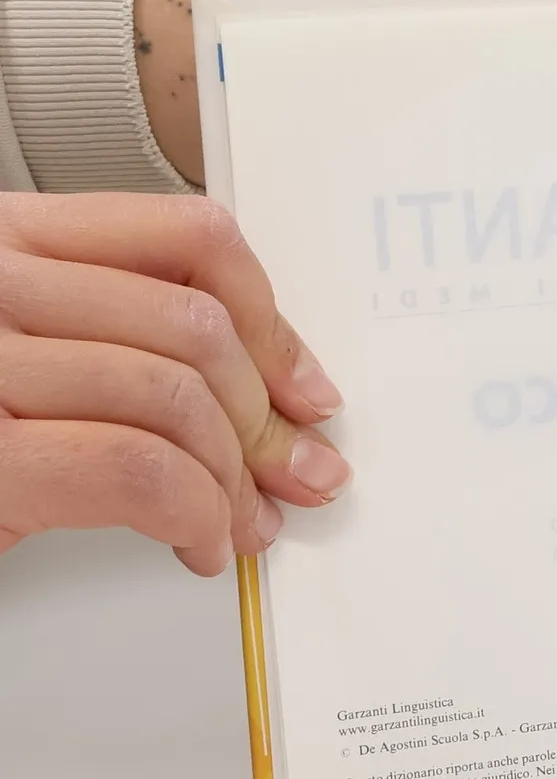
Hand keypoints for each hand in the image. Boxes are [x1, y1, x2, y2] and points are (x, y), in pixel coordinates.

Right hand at [0, 194, 348, 574]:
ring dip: (233, 481)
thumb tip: (284, 404)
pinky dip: (196, 515)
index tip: (304, 391)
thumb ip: (133, 347)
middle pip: (196, 328)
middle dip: (268, 422)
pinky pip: (140, 470)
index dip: (272, 324)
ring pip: (177, 399)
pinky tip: (194, 541)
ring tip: (234, 524)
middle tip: (293, 478)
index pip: (188, 238)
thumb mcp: (37, 361)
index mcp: (6, 240)